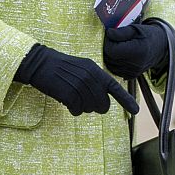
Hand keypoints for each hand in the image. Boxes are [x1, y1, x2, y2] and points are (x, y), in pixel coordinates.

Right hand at [15, 45, 138, 116]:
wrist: (39, 63)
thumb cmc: (58, 67)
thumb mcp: (80, 68)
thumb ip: (93, 81)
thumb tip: (101, 102)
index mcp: (94, 70)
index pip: (114, 87)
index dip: (126, 100)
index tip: (136, 111)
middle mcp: (90, 77)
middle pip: (103, 104)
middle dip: (95, 107)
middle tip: (81, 101)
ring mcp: (80, 86)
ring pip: (89, 109)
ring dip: (80, 107)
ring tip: (70, 96)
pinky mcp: (69, 94)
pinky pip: (77, 110)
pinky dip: (71, 109)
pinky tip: (65, 100)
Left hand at [103, 20, 168, 78]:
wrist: (159, 48)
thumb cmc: (148, 36)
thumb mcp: (136, 29)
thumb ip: (121, 32)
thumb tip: (108, 34)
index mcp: (137, 51)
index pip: (111, 50)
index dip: (108, 42)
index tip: (111, 35)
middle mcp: (135, 65)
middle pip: (108, 58)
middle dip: (107, 48)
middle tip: (113, 40)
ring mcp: (132, 72)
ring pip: (109, 65)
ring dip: (109, 56)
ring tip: (117, 47)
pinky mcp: (130, 76)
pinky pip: (114, 70)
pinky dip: (113, 62)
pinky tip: (120, 55)